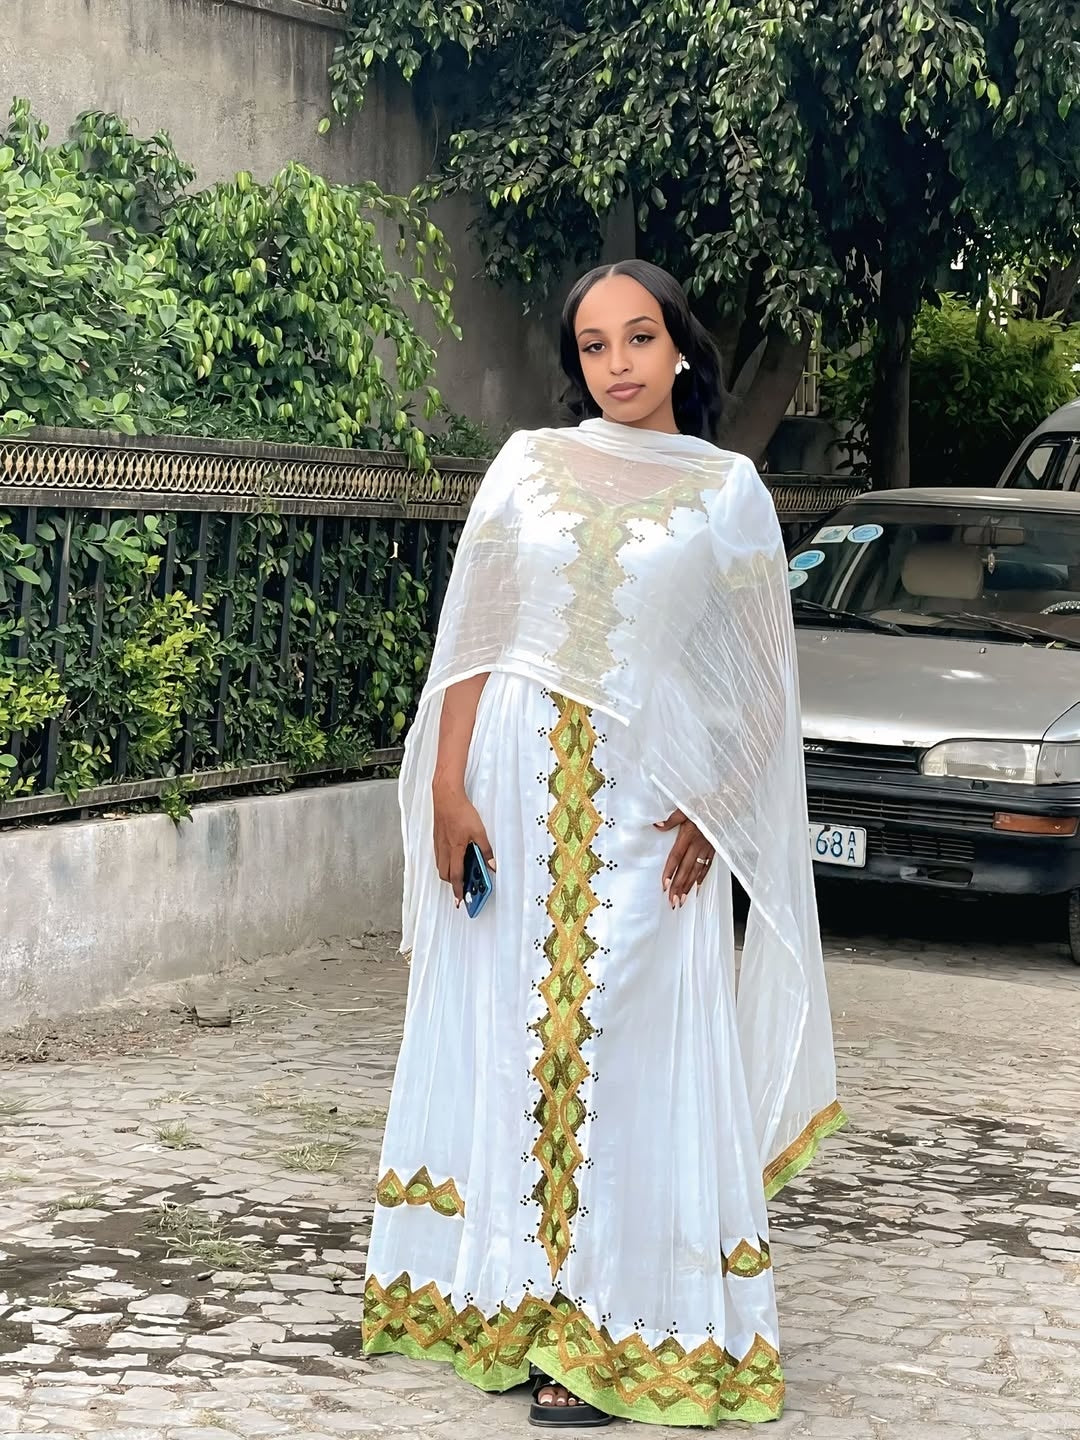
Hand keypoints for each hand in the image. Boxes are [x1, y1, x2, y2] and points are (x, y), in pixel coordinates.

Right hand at [433, 784, 495, 906]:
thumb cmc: (461, 811)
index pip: (456, 876)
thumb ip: (485, 850)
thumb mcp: (479, 831)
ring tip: (458, 875)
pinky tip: (452, 858)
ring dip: (448, 873)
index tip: (460, 900)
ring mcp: (439, 844)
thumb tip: (491, 864)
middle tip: (462, 889)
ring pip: (441, 866)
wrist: (446, 797)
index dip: (458, 890)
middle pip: (445, 875)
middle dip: (453, 884)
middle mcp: (444, 849)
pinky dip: (444, 863)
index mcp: (455, 850)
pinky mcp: (437, 838)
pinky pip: (439, 856)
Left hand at [654, 808, 713, 907]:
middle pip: (686, 868)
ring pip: (696, 871)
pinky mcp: (715, 848)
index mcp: (688, 834)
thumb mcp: (686, 807)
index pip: (676, 857)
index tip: (664, 886)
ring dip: (688, 886)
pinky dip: (702, 877)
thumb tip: (657, 825)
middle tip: (673, 901)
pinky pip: (708, 866)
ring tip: (682, 900)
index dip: (670, 872)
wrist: (728, 803)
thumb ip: (671, 819)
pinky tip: (696, 887)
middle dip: (678, 886)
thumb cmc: (706, 803)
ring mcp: (708, 848)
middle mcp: (698, 844)